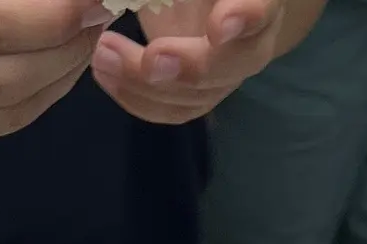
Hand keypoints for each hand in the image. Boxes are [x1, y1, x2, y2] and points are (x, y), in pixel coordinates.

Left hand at [92, 0, 302, 126]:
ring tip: (104, 56)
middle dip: (189, 67)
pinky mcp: (201, 95)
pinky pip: (173, 109)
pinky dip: (136, 97)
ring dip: (147, 84)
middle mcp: (253, 39)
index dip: (246, 17)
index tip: (220, 27)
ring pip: (198, 95)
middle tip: (151, 59)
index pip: (262, 8)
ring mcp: (228, 73)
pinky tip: (105, 76)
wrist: (205, 3)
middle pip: (233, 64)